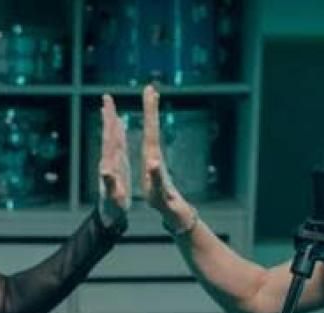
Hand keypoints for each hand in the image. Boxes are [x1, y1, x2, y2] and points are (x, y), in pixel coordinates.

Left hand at [98, 94, 130, 224]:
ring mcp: (112, 161)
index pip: (109, 139)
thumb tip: (106, 170)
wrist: (109, 215)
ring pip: (111, 137)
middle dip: (108, 115)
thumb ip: (109, 183)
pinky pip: (117, 145)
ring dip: (111, 121)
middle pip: (108, 133)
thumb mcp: (113, 196)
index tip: (108, 107)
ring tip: (110, 107)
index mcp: (109, 164)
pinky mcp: (117, 165)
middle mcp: (108, 160)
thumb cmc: (113, 207)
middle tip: (106, 98)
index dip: (109, 122)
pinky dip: (118, 134)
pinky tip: (119, 127)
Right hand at [141, 85, 195, 230]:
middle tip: (150, 88)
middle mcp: (155, 155)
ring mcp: (156, 158)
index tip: (149, 93)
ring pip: (152, 131)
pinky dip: (148, 128)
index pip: (151, 130)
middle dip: (150, 107)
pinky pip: (150, 140)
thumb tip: (153, 162)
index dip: (149, 112)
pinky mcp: (155, 163)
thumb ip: (156, 177)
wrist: (175, 213)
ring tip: (151, 98)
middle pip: (153, 126)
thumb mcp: (159, 193)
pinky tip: (148, 125)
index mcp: (153, 158)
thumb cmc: (165, 204)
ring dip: (150, 114)